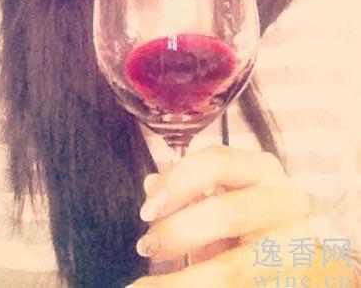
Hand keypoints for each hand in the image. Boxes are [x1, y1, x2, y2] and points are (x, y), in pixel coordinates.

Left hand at [127, 145, 312, 286]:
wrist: (290, 256)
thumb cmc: (245, 219)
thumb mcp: (220, 194)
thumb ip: (187, 190)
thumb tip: (151, 184)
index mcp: (263, 170)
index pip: (217, 163)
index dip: (177, 182)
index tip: (146, 209)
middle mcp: (286, 203)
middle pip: (227, 212)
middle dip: (178, 231)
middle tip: (145, 246)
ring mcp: (294, 248)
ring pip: (232, 269)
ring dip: (181, 280)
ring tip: (143, 286)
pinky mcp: (290, 284)